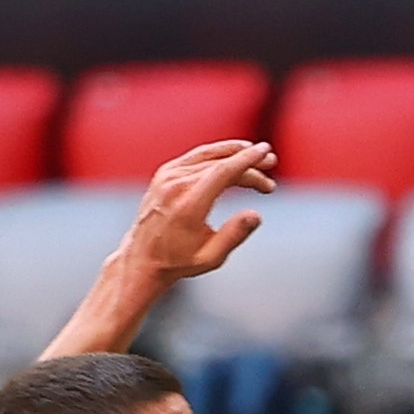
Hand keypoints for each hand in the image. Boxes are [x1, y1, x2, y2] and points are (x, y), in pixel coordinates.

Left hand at [119, 140, 278, 283]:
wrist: (142, 257)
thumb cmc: (178, 260)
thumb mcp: (211, 257)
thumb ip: (234, 235)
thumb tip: (256, 215)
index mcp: (188, 205)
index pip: (223, 172)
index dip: (247, 160)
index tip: (266, 152)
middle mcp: (175, 186)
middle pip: (220, 163)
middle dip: (248, 161)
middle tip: (271, 162)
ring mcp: (167, 176)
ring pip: (208, 155)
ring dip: (234, 153)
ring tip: (256, 156)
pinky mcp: (164, 174)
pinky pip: (195, 156)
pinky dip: (217, 154)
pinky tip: (232, 158)